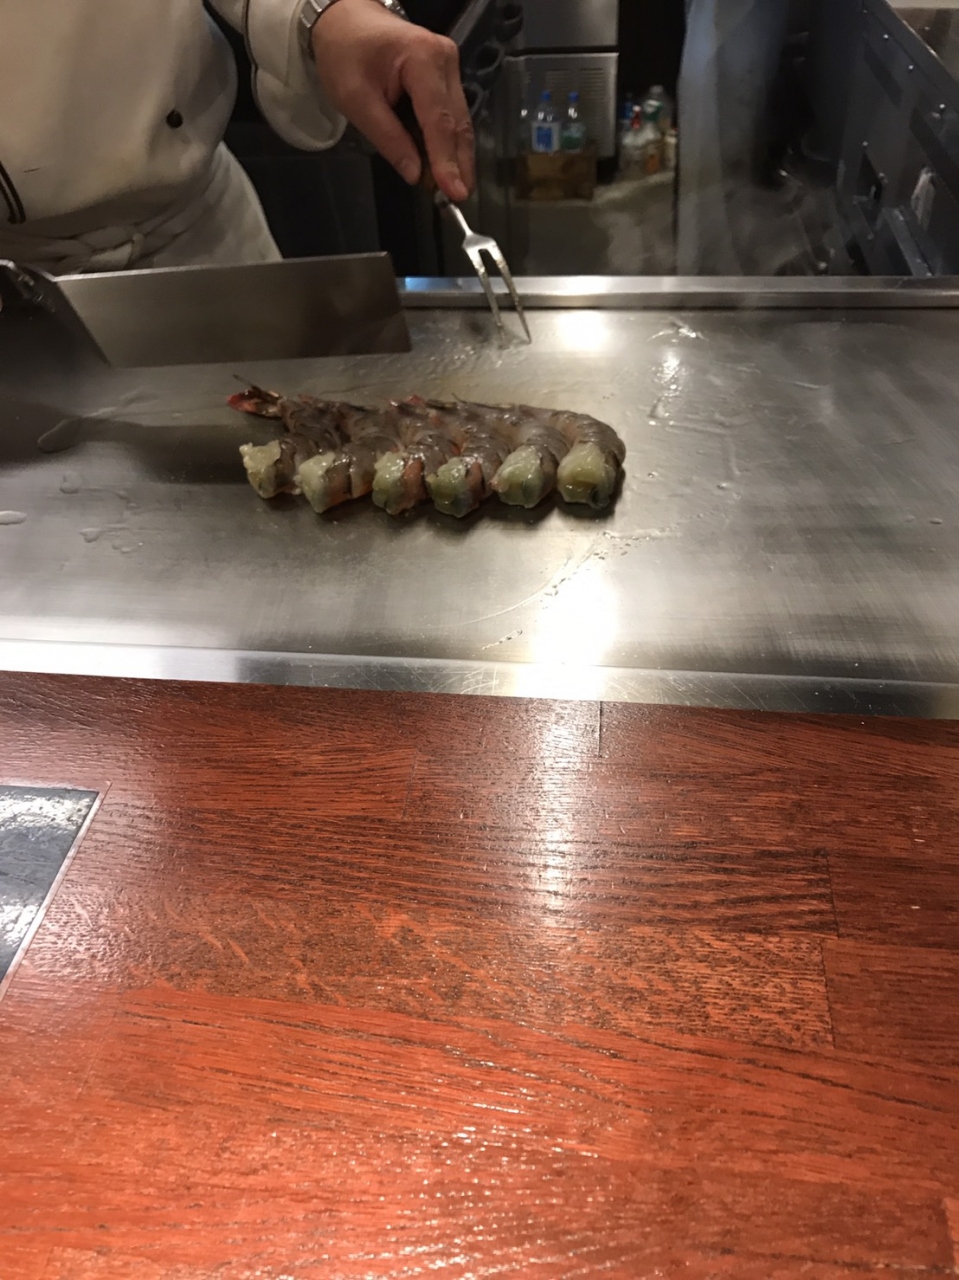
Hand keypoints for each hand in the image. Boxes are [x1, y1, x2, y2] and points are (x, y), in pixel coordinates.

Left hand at [311, 0, 474, 201]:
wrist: (344, 18)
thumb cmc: (345, 51)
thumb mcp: (356, 100)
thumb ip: (388, 138)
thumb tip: (414, 172)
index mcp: (423, 59)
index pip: (439, 120)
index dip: (447, 160)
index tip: (453, 191)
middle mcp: (444, 59)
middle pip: (457, 122)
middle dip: (457, 163)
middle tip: (456, 197)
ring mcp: (448, 66)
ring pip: (458, 120)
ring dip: (454, 155)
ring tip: (448, 186)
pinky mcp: (445, 74)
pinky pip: (450, 114)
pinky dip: (445, 141)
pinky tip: (441, 163)